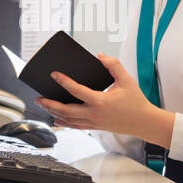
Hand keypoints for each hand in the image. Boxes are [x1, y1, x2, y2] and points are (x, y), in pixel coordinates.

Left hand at [36, 54, 175, 147]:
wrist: (144, 122)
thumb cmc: (136, 101)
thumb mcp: (127, 79)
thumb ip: (113, 65)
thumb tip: (100, 56)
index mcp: (100, 101)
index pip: (77, 90)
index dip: (64, 81)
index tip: (54, 74)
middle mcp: (94, 114)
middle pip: (66, 110)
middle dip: (50, 104)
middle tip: (38, 98)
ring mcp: (94, 122)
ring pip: (69, 120)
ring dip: (54, 113)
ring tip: (43, 105)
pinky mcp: (95, 127)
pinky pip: (76, 126)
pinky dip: (64, 123)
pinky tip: (56, 119)